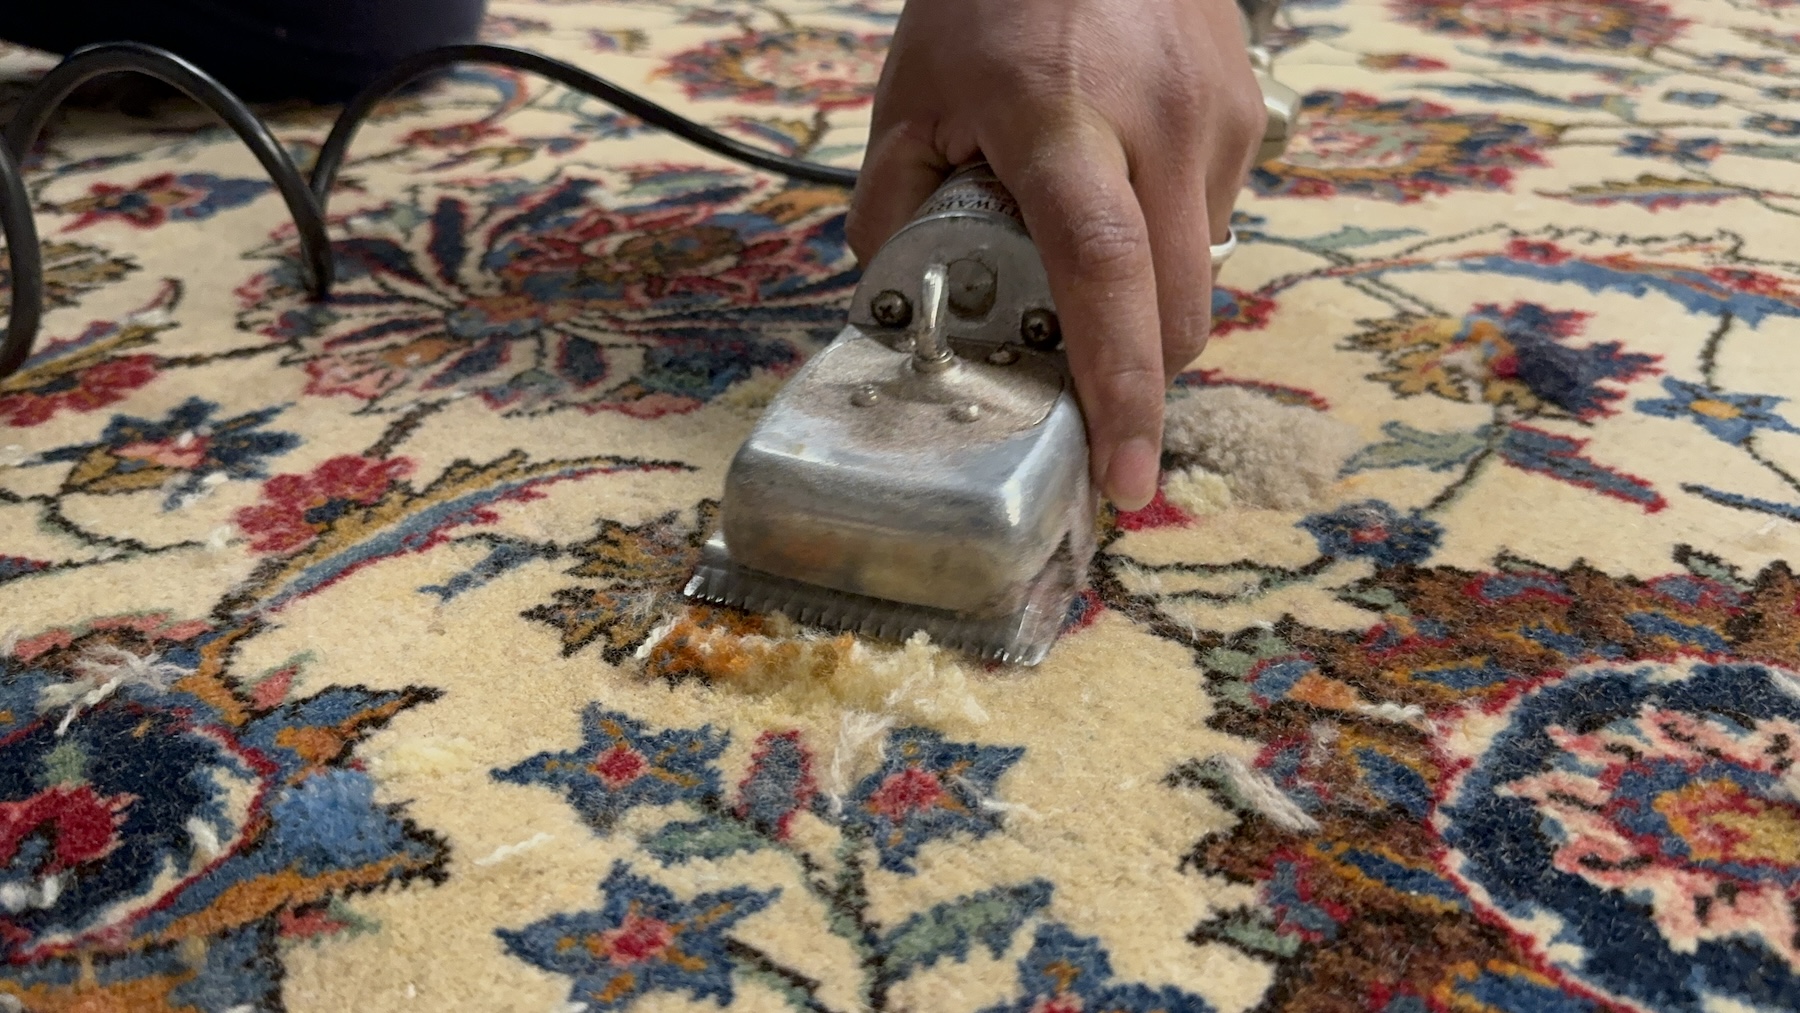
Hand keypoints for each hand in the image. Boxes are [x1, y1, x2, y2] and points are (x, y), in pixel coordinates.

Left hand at [846, 0, 1265, 511]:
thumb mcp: (910, 94)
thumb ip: (898, 206)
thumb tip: (902, 305)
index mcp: (1062, 122)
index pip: (1105, 278)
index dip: (1121, 391)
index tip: (1124, 477)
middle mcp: (1161, 124)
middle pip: (1176, 309)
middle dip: (1137, 374)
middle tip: (1080, 387)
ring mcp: (1220, 116)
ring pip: (1200, 274)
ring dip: (1146, 301)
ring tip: (1083, 244)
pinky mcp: (1250, 111)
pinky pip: (1213, 219)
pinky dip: (1165, 238)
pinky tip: (1120, 188)